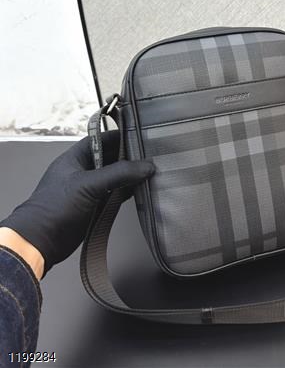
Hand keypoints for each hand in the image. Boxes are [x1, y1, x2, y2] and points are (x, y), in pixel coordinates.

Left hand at [0, 131, 154, 276]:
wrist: (41, 241)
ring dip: (130, 175)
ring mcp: (89, 189)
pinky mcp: (95, 205)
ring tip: (151, 171)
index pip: (101, 139)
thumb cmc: (53, 208)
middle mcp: (83, 171)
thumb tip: (145, 166)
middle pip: (111, 158)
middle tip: (150, 155)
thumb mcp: (88, 184)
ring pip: (115, 177)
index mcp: (75, 158)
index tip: (140, 135)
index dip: (120, 136)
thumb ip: (118, 173)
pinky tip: (141, 190)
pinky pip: (116, 194)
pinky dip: (128, 192)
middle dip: (129, 157)